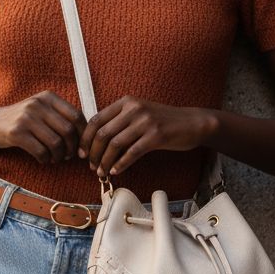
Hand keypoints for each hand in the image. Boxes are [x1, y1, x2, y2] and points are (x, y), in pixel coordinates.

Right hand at [0, 92, 86, 164]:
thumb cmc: (23, 120)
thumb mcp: (41, 110)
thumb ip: (61, 117)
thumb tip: (87, 136)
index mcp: (48, 97)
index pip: (76, 115)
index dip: (83, 134)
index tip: (81, 147)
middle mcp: (38, 104)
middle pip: (68, 131)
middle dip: (72, 148)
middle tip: (68, 156)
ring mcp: (26, 118)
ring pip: (56, 143)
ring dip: (59, 156)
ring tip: (55, 159)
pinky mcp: (16, 133)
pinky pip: (40, 151)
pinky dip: (45, 159)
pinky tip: (43, 160)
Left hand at [77, 97, 210, 176]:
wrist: (192, 123)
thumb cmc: (163, 121)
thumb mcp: (139, 113)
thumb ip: (119, 121)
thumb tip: (95, 141)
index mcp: (126, 102)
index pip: (96, 119)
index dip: (86, 138)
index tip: (82, 152)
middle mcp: (134, 108)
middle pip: (103, 133)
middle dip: (93, 153)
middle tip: (92, 166)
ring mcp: (145, 121)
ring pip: (115, 144)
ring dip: (105, 161)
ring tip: (102, 172)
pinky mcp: (156, 135)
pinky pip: (132, 153)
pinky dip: (121, 164)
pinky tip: (116, 171)